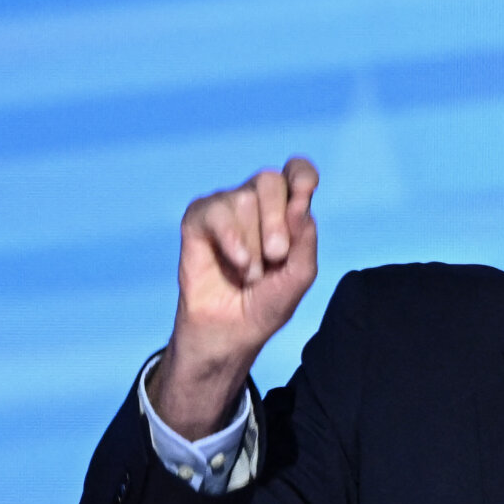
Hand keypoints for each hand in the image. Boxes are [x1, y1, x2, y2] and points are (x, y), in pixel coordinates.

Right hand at [149, 158, 318, 437]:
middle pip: (270, 181)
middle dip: (277, 220)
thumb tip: (301, 204)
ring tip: (250, 272)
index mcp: (287, 210)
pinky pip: (214, 211)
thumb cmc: (268, 302)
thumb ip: (305, 240)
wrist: (231, 331)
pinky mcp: (198, 220)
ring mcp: (226, 208)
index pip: (297, 172)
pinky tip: (237, 262)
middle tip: (277, 256)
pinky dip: (230, 238)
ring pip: (243, 198)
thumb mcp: (299, 275)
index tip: (306, 190)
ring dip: (253, 244)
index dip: (302, 173)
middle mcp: (257, 203)